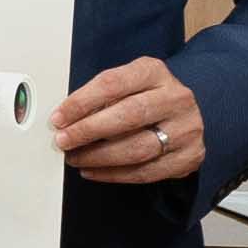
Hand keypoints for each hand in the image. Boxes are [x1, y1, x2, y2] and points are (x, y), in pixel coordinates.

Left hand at [51, 56, 209, 185]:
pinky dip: (114, 174)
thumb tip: (65, 120)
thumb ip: (102, 97)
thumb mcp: (129, 84)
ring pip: (137, 148)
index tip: (59, 118)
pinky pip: (146, 172)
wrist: (188, 114)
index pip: (113, 84)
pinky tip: (93, 171)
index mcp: (155, 72)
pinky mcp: (189, 157)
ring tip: (75, 158)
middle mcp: (175, 98)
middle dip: (88, 130)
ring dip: (98, 157)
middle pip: (128, 115)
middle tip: (63, 141)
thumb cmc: (148, 97)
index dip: (82, 102)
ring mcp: (186, 129)